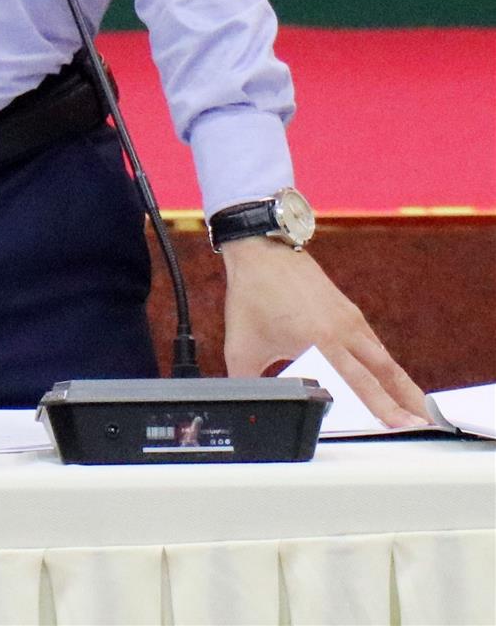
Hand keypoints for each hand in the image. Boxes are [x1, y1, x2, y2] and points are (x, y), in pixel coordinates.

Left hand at [221, 237, 430, 428]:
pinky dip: (386, 364)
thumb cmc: (253, 293)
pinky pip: (373, 343)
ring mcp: (348, 317)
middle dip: (409, 400)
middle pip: (385, 371)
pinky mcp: (347, 310)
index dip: (384, 407)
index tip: (405, 425)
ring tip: (420, 408)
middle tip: (431, 424)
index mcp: (320, 339)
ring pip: (382, 357)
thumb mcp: (241, 346)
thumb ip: (244, 381)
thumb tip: (240, 406)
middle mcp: (342, 328)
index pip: (360, 382)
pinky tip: (390, 378)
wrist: (260, 247)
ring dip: (402, 383)